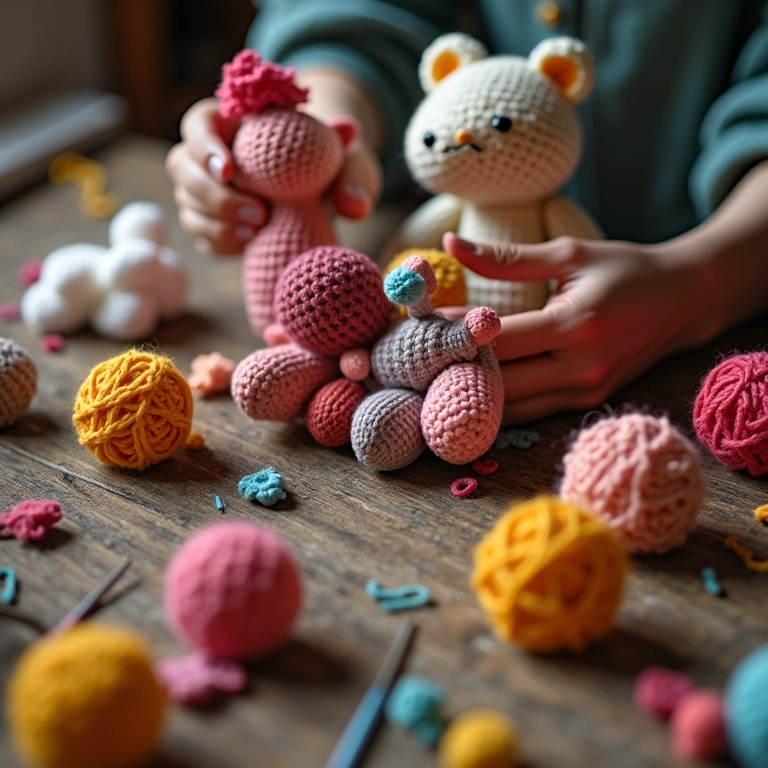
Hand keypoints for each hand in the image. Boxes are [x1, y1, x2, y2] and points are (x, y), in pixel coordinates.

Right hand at [166, 96, 381, 255]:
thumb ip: (353, 172)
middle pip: (182, 167)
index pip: (198, 124)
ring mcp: (205, 191)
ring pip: (188, 205)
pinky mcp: (212, 224)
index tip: (230, 169)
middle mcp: (209, 155)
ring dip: (217, 223)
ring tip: (257, 232)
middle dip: (214, 195)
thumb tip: (354, 205)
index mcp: (231, 122)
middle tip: (258, 213)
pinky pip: (202, 236)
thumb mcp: (349, 160)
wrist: (324, 190)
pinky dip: (221, 243)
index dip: (205, 146)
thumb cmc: (331, 163)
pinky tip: (249, 246)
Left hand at [444, 232, 715, 422]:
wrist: (684, 302)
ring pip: (510, 407)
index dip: (454, 334)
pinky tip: (471, 384)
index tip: (420, 324)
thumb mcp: (568, 254)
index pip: (498, 340)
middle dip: (454, 369)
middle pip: (498, 383)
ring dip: (471, 392)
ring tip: (436, 372)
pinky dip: (497, 401)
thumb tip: (449, 243)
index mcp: (576, 325)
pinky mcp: (584, 403)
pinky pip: (528, 411)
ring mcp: (584, 392)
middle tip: (419, 354)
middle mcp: (580, 368)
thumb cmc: (626, 271)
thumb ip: (505, 257)